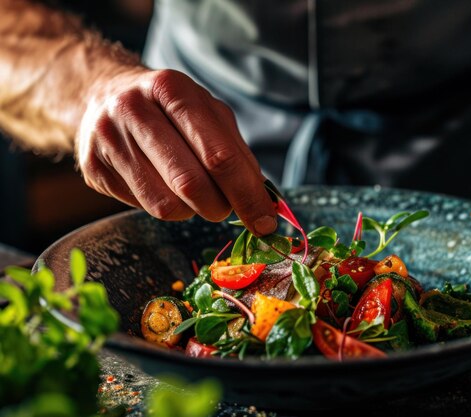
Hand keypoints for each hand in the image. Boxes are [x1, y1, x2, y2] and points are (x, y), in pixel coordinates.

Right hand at [76, 68, 276, 235]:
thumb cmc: (168, 107)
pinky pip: (142, 207)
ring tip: (196, 196)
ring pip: (164, 204)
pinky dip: (167, 207)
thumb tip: (263, 201)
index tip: (265, 222)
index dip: (247, 194)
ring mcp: (108, 140)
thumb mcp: (207, 113)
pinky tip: (165, 187)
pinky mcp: (93, 169)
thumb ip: (237, 152)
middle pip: (190, 183)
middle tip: (226, 208)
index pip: (219, 155)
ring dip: (192, 211)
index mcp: (171, 89)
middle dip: (219, 207)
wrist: (101, 95)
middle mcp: (133, 110)